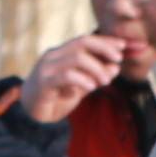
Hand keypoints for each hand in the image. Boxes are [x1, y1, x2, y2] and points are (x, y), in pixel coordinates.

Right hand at [13, 30, 132, 125]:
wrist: (31, 116)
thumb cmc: (56, 98)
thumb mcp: (82, 86)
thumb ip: (97, 76)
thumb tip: (116, 67)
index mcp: (61, 53)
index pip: (85, 40)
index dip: (105, 41)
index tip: (123, 45)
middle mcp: (53, 56)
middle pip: (81, 42)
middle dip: (104, 49)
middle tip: (118, 60)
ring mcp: (46, 68)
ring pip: (77, 58)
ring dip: (96, 69)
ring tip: (105, 82)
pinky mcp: (43, 82)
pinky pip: (67, 76)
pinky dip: (83, 80)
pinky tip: (90, 88)